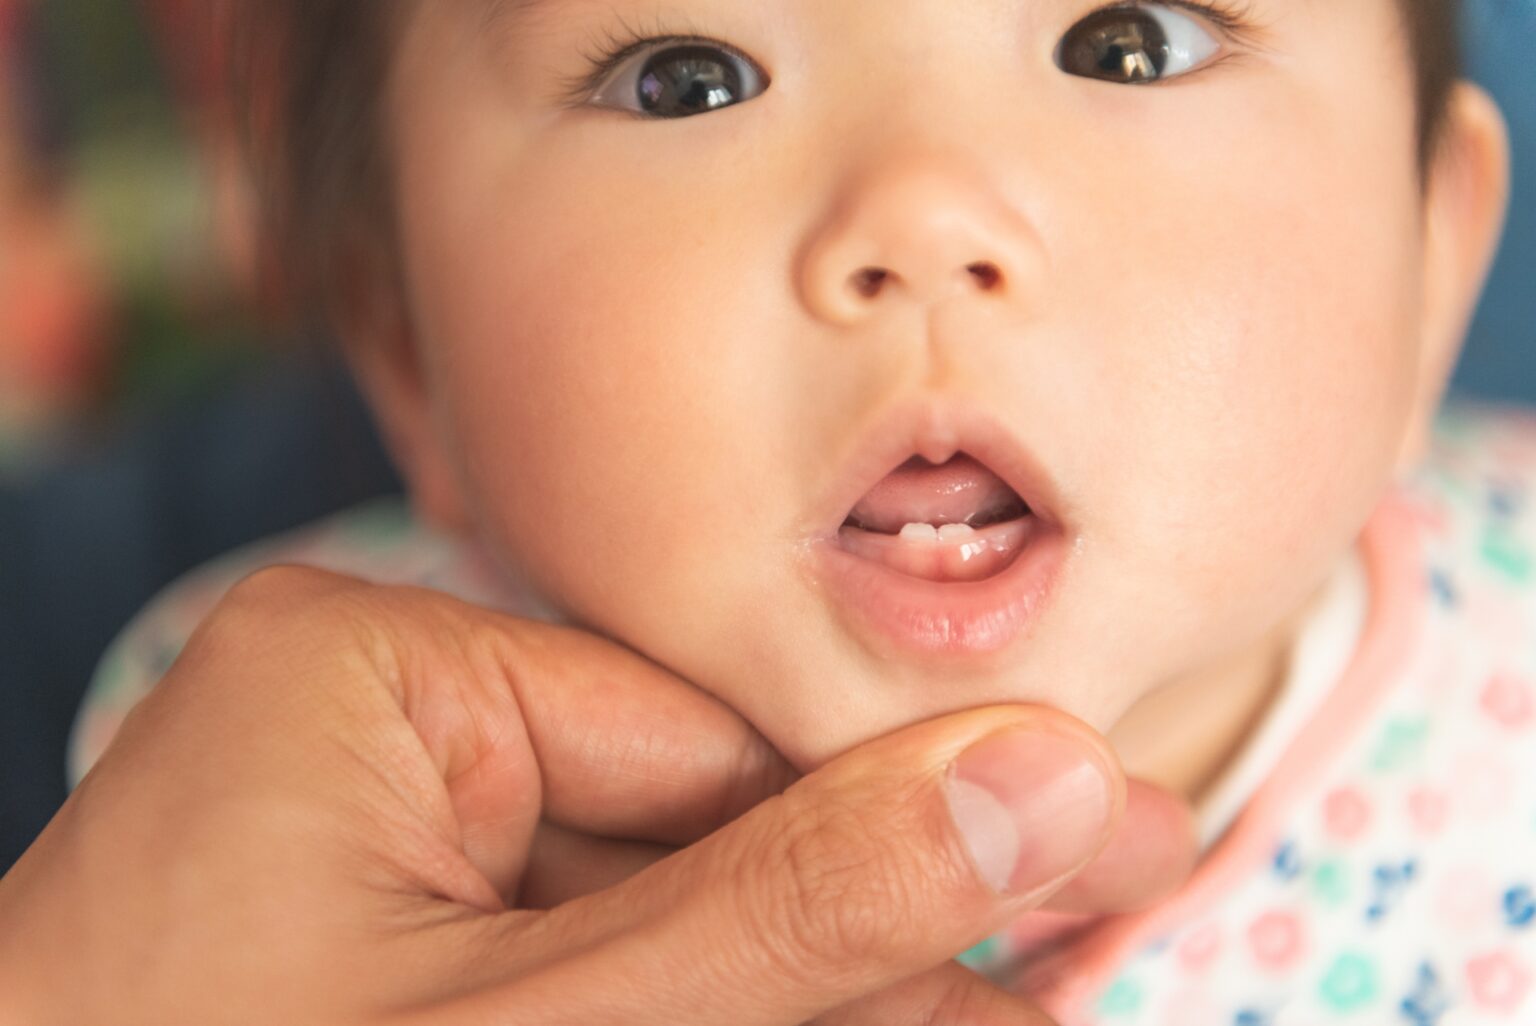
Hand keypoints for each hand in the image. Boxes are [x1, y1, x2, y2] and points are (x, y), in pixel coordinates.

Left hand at [0, 567, 1193, 1024]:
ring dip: (786, 993)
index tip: (1111, 852)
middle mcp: (367, 738)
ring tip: (983, 999)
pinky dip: (676, 998)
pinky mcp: (364, 955)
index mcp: (375, 678)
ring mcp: (358, 860)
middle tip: (1072, 969)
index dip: (900, 833)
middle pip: (690, 840)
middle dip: (861, 943)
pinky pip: (571, 966)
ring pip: (645, 927)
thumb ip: (799, 913)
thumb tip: (1053, 784)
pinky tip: (833, 1001)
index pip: (711, 740)